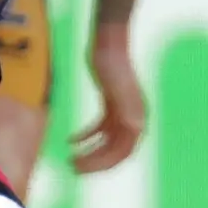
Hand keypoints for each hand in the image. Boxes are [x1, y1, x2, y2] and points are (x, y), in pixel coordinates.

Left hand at [69, 27, 147, 173]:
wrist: (108, 39)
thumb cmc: (112, 62)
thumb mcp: (117, 86)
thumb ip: (128, 106)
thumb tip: (137, 128)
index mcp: (136, 118)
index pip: (122, 153)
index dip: (103, 164)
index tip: (82, 168)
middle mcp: (132, 119)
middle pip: (114, 152)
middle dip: (94, 162)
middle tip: (72, 166)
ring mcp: (121, 112)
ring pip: (106, 143)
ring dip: (90, 152)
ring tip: (71, 158)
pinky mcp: (110, 105)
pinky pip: (100, 129)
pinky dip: (86, 136)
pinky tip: (70, 140)